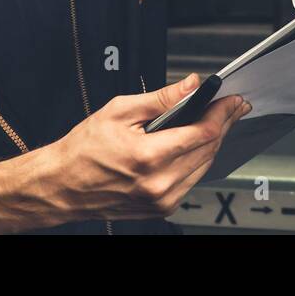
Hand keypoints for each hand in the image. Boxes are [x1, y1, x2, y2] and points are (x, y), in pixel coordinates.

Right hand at [0, 73, 249, 231]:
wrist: (60, 185)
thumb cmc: (82, 150)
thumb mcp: (119, 111)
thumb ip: (161, 98)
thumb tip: (190, 85)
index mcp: (148, 157)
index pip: (203, 133)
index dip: (223, 113)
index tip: (233, 100)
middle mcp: (158, 184)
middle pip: (208, 150)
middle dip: (223, 125)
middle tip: (232, 107)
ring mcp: (160, 201)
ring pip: (203, 167)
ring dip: (213, 143)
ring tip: (217, 122)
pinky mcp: (159, 209)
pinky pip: (191, 182)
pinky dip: (197, 162)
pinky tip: (196, 146)